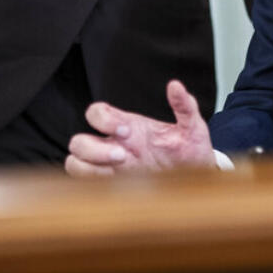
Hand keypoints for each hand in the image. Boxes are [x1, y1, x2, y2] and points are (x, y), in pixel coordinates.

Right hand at [64, 80, 215, 176]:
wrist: (198, 179)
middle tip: (123, 156)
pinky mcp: (113, 187)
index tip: (126, 131)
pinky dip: (92, 184)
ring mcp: (110, 167)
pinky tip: (116, 186)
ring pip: (74, 163)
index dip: (103, 120)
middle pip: (78, 141)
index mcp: (127, 126)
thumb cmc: (190, 150)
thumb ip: (184, 106)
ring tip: (116, 173)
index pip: (96, 113)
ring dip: (90, 167)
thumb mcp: (191, 127)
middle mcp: (113, 145)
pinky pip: (84, 184)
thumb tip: (176, 85)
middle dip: (94, 149)